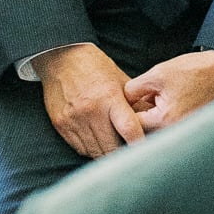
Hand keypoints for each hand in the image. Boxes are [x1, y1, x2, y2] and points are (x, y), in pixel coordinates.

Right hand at [33, 43, 144, 157]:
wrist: (62, 59)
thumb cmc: (95, 68)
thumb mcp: (120, 80)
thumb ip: (135, 103)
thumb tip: (152, 122)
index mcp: (110, 97)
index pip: (129, 129)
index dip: (139, 144)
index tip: (147, 151)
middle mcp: (91, 111)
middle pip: (111, 147)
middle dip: (124, 153)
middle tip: (131, 151)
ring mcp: (74, 120)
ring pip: (96, 152)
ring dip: (107, 154)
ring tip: (115, 148)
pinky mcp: (61, 126)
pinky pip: (81, 149)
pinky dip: (92, 150)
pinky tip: (98, 142)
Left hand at [124, 51, 213, 133]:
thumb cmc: (196, 70)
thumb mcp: (157, 73)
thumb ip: (133, 89)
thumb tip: (121, 101)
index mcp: (164, 121)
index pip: (132, 125)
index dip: (125, 112)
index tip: (127, 103)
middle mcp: (175, 134)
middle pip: (144, 133)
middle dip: (140, 118)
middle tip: (144, 101)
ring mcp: (186, 135)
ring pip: (157, 133)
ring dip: (154, 120)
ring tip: (162, 101)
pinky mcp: (193, 132)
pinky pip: (172, 131)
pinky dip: (168, 121)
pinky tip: (174, 104)